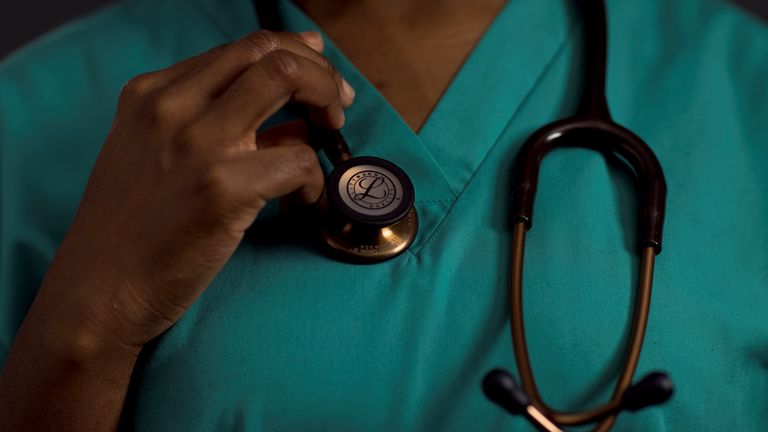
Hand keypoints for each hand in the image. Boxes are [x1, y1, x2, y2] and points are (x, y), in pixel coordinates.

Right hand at [39, 30, 354, 350]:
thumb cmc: (131, 231)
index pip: (242, 48)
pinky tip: (302, 203)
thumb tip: (292, 124)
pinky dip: (316, 181)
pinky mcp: (223, 187)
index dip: (291, 55)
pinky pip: (300, 160)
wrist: (98, 291)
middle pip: (271, 51)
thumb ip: (212, 129)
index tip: (317, 72)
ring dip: (326, 104)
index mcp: (152, 93)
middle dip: (320, 71)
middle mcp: (172, 105)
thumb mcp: (152, 157)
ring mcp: (198, 143)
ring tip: (331, 138)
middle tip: (337, 103)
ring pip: (289, 79)